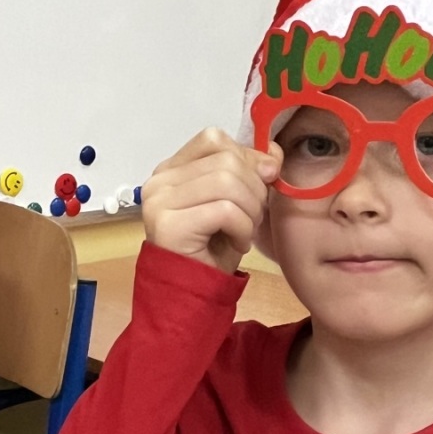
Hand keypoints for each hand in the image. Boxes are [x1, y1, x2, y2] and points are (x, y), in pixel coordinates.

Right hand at [142, 128, 280, 274]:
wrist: (192, 294)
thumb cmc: (212, 249)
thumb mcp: (238, 202)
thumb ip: (248, 171)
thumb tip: (273, 154)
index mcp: (172, 170)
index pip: (214, 139)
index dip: (246, 156)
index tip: (262, 182)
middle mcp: (159, 181)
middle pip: (226, 160)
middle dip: (254, 190)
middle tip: (251, 219)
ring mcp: (159, 202)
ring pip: (227, 182)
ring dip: (250, 210)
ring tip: (244, 231)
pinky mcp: (168, 224)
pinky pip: (225, 210)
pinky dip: (242, 228)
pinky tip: (237, 243)